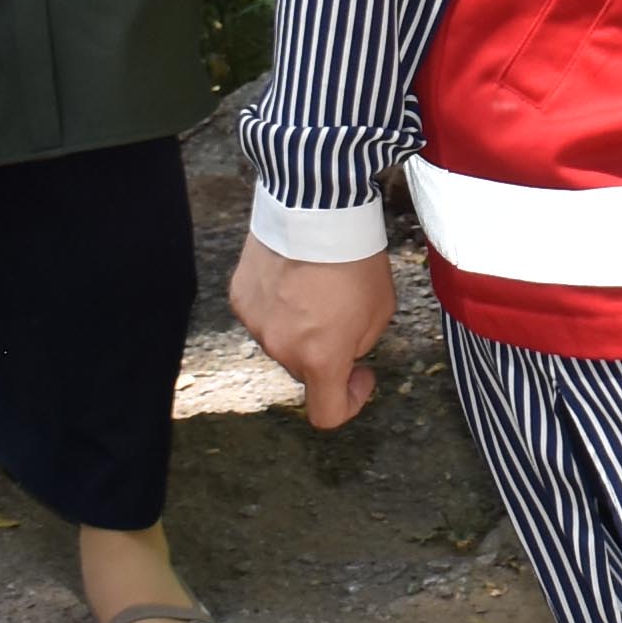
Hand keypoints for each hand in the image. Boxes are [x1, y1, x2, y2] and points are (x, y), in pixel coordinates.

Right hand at [232, 235, 390, 428]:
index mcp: (320, 359)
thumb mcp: (381, 310)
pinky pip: (262, 313)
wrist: (317, 209)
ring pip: (282, 341)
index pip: (327, 413)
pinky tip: (293, 275)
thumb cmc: (355, 257)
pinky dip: (277, 303)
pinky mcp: (240, 297)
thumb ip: (359, 344)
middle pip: (305, 370)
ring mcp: (256, 323)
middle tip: (343, 315)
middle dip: (326, 352)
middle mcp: (282, 348)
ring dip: (299, 326)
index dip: (350, 402)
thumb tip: (342, 349)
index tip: (360, 374)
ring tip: (316, 286)